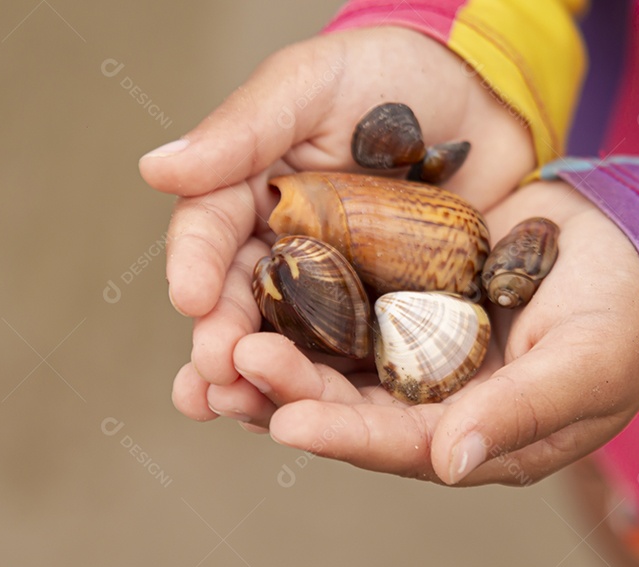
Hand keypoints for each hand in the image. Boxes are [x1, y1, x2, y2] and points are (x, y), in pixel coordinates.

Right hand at [140, 27, 535, 417]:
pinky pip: (357, 359)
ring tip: (240, 410)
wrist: (483, 98)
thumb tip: (156, 169)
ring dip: (262, 381)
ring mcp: (335, 290)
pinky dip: (333, 391)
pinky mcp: (385, 318)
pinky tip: (313, 418)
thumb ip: (244, 127)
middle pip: (242, 304)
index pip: (211, 233)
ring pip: (289, 343)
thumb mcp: (315, 83)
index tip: (191, 297)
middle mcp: (283, 250)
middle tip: (215, 375)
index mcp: (251, 193)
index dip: (197, 265)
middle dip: (223, 342)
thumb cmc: (392, 75)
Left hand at [213, 180, 638, 485]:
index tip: (285, 420)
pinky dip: (306, 301)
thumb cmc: (626, 317)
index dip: (343, 436)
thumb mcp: (584, 366)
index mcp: (479, 437)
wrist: (635, 248)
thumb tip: (448, 463)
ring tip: (222, 338)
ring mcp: (419, 354)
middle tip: (231, 364)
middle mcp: (437, 405)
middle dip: (290, 391)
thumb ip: (518, 413)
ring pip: (338, 364)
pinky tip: (261, 281)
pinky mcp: (407, 303)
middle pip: (352, 409)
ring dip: (282, 354)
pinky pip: (348, 308)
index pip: (401, 445)